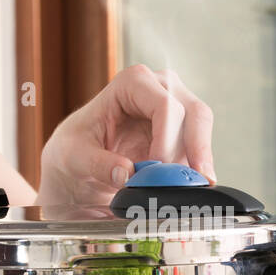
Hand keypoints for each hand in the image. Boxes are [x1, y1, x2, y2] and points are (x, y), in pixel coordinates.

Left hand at [37, 65, 216, 205]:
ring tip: (188, 191)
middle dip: (196, 149)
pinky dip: (195, 172)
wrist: (79, 164)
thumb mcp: (74, 157)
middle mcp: (161, 88)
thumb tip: (127, 173)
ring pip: (201, 133)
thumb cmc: (74, 149)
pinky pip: (198, 152)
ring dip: (196, 163)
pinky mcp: (182, 135)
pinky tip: (188, 190)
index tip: (155, 169)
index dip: (165, 139)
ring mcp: (176, 109)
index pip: (164, 105)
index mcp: (132, 83)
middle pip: (194, 113)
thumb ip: (98, 164)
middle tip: (198, 181)